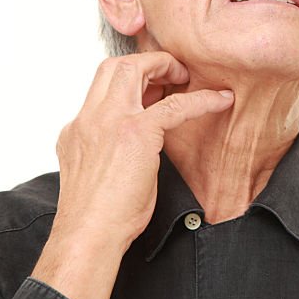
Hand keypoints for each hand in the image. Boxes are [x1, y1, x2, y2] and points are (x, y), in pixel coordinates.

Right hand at [31, 51, 232, 298]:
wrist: (89, 234)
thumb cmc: (95, 218)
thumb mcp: (92, 173)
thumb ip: (103, 151)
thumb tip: (124, 151)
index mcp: (78, 129)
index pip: (101, 86)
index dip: (129, 80)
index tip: (152, 88)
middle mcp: (89, 118)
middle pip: (114, 66)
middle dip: (144, 63)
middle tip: (171, 74)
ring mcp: (109, 121)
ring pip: (134, 68)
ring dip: (163, 68)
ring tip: (187, 77)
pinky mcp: (135, 133)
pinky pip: (174, 105)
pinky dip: (201, 99)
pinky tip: (220, 100)